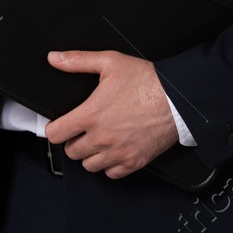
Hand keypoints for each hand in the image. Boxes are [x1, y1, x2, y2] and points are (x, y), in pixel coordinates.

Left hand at [43, 50, 177, 178]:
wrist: (178, 99)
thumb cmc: (146, 81)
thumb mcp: (109, 62)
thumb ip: (78, 60)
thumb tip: (55, 58)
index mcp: (90, 115)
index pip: (56, 135)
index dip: (54, 128)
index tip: (59, 125)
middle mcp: (101, 138)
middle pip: (71, 153)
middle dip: (73, 141)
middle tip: (82, 130)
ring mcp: (118, 152)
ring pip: (89, 166)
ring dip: (89, 155)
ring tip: (97, 141)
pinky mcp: (134, 162)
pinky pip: (111, 174)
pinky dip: (109, 165)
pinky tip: (113, 150)